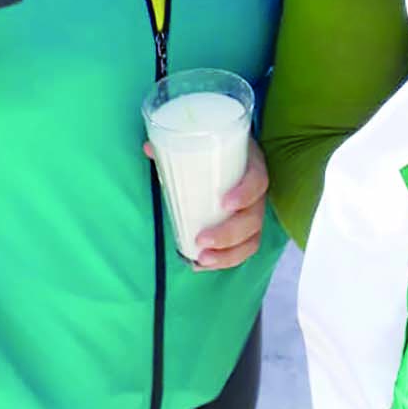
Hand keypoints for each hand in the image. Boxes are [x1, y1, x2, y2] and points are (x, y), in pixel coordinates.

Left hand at [143, 138, 269, 270]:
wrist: (230, 152)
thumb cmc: (217, 149)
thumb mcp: (204, 143)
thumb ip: (178, 145)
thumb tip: (149, 148)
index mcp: (251, 166)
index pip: (258, 181)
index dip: (245, 194)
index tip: (224, 203)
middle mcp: (257, 192)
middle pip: (254, 217)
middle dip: (229, 234)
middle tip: (201, 240)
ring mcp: (253, 212)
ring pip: (251, 238)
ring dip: (228, 254)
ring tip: (201, 259)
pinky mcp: (246, 228)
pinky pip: (243, 248)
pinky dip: (225, 260)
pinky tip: (201, 265)